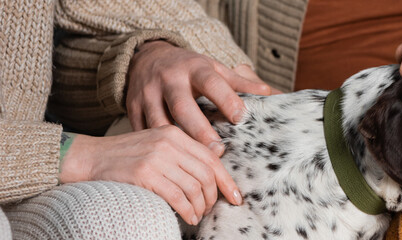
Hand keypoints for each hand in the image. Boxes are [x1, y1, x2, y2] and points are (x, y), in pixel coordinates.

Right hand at [59, 126, 242, 225]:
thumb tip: (217, 160)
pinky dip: (188, 211)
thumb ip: (183, 150)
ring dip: (200, 207)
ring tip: (197, 215)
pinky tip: (188, 217)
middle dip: (213, 197)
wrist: (87, 157)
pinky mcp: (145, 174)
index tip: (236, 197)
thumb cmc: (124, 155)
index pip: (211, 157)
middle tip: (210, 209)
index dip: (227, 180)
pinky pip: (178, 197)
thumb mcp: (156, 143)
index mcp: (174, 133)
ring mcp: (156, 157)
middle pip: (206, 174)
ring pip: (194, 187)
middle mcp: (168, 142)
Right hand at [127, 41, 273, 154]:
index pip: (212, 83)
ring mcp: (147, 93)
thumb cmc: (189, 68)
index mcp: (194, 68)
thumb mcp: (214, 69)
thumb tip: (270, 92)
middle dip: (200, 130)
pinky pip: (141, 130)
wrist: (147, 56)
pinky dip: (153, 148)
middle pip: (183, 106)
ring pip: (160, 122)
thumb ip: (240, 82)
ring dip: (177, 144)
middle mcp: (169, 79)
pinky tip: (166, 165)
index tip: (241, 118)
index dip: (227, 99)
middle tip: (219, 150)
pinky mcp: (131, 107)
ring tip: (194, 165)